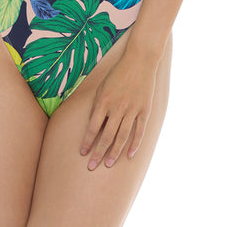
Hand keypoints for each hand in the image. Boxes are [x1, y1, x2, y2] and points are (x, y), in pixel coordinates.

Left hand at [79, 46, 159, 169]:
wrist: (140, 60)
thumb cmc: (117, 74)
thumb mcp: (102, 87)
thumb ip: (97, 106)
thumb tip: (92, 126)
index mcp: (103, 101)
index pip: (92, 127)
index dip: (87, 141)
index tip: (82, 153)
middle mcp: (117, 107)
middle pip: (106, 136)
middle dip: (98, 153)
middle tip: (92, 167)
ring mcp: (132, 109)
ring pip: (122, 136)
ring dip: (114, 152)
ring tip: (108, 164)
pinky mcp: (144, 110)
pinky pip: (139, 131)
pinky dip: (134, 144)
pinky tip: (129, 155)